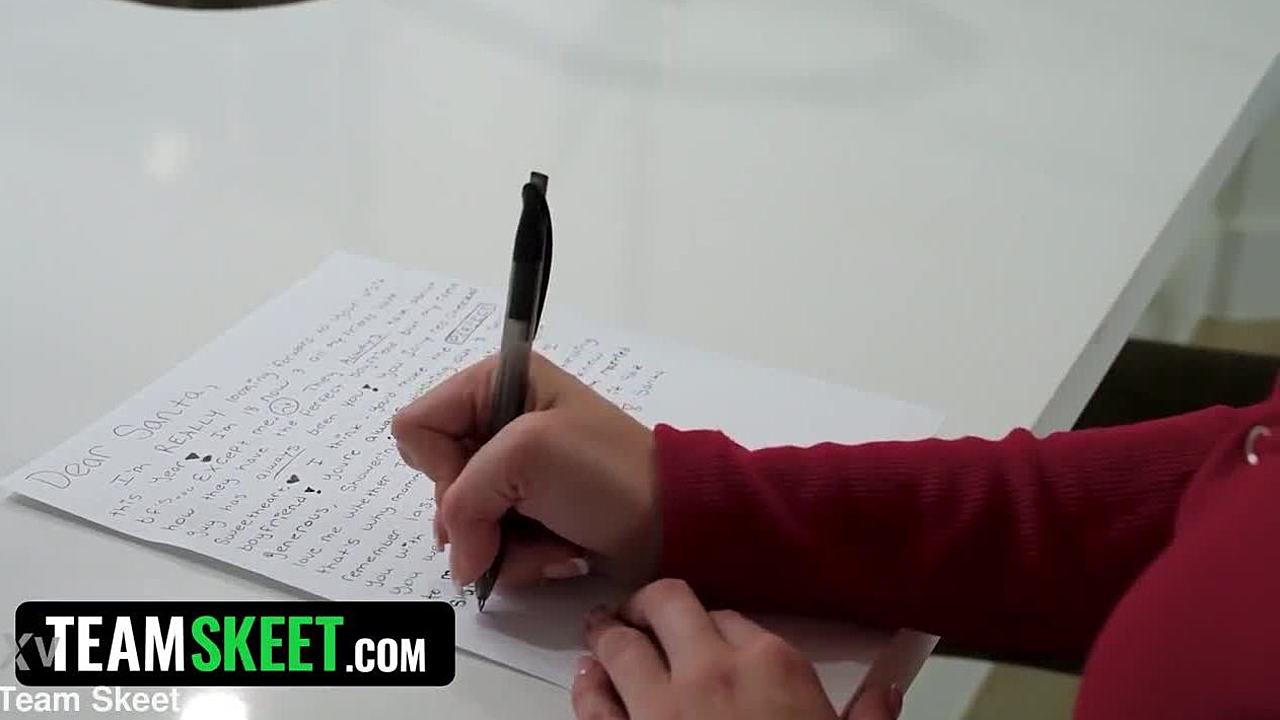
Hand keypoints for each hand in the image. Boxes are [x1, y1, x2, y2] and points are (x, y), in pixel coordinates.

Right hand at [392, 354, 659, 586]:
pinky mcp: (531, 516)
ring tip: (551, 539)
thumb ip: (465, 498)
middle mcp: (499, 424)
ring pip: (463, 525)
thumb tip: (460, 561)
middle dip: (475, 514)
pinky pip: (494, 548)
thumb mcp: (527, 455)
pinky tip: (562, 552)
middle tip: (516, 517)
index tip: (477, 479)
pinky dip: (525, 559)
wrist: (675, 521)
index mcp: (497, 384)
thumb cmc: (606, 472)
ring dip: (504, 544)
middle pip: (437, 482)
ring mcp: (516, 475)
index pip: (417, 426)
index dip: (438, 464)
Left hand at [573, 579, 903, 719]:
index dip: (713, 622)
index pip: (729, 615)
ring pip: (619, 644)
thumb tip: (886, 696)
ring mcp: (659, 707)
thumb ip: (866, 719)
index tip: (708, 633)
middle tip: (642, 611)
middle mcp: (708, 671)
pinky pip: (593, 702)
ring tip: (601, 630)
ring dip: (607, 634)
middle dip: (650, 604)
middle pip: (665, 604)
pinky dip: (587, 685)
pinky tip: (588, 678)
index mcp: (770, 665)